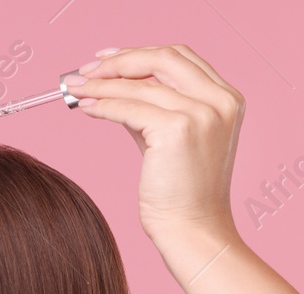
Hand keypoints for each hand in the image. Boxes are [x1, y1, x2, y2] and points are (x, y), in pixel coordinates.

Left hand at [69, 44, 244, 246]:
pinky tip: (86, 108)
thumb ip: (153, 109)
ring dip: (102, 83)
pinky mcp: (177, 130)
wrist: (192, 230)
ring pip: (140, 83)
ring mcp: (201, 114)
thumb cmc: (183, 193)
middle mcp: (219, 101)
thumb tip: (111, 86)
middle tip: (87, 70)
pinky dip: (102, 104)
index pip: (180, 57)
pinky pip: (128, 107)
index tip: (108, 58)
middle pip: (163, 57)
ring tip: (76, 88)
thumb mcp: (173, 139)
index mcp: (226, 99)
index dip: (140, 53)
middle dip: (119, 60)